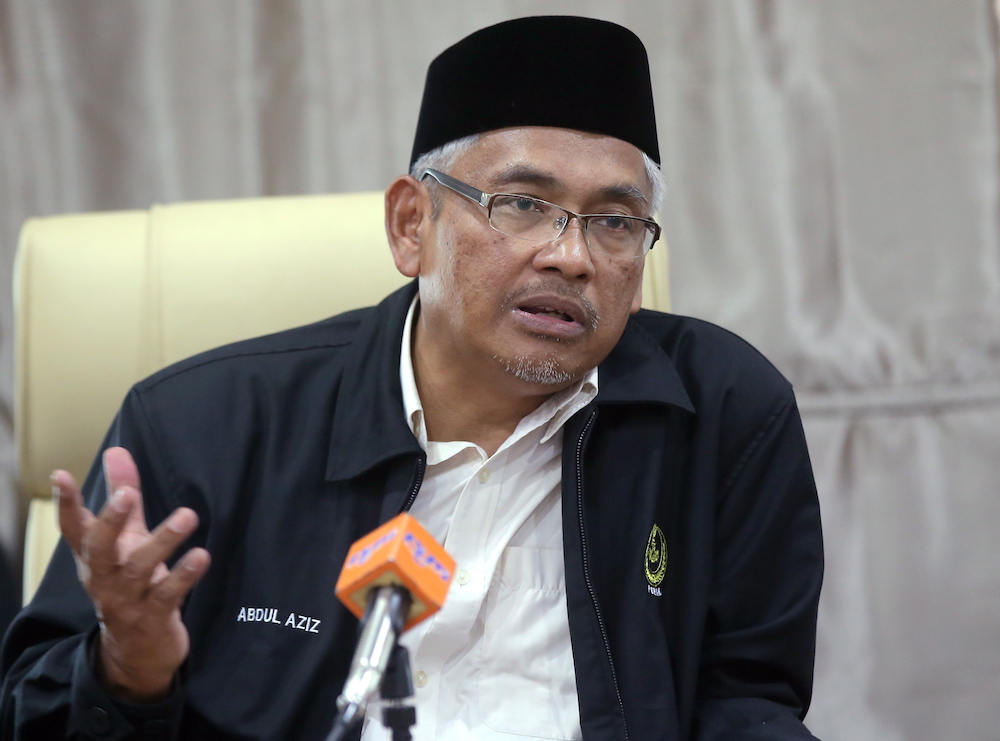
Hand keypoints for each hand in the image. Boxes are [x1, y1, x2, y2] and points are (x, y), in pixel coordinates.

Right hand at [53, 446, 210, 702]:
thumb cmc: (133, 582)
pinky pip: (168, 595)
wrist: (139, 651)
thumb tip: (117, 449)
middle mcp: (105, 577)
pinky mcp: (153, 618)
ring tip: (188, 515)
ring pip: (138, 569)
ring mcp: (127, 600)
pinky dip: (184, 575)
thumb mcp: (128, 539)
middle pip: (99, 547)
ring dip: (163, 541)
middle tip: (127, 494)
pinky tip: (202, 556)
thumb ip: (124, 495)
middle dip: (111, 521)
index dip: (67, 502)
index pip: (75, 527)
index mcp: (95, 557)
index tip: (59, 474)